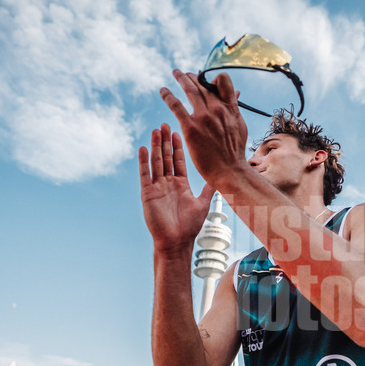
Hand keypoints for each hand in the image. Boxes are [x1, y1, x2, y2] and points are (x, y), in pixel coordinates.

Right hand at [139, 123, 215, 254]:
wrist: (176, 242)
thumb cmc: (190, 226)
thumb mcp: (203, 203)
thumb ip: (209, 188)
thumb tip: (221, 176)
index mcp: (181, 185)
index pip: (178, 161)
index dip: (177, 146)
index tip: (177, 131)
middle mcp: (168, 184)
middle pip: (166, 158)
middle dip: (166, 141)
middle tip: (165, 124)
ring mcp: (157, 188)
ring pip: (156, 162)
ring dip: (155, 146)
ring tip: (155, 130)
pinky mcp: (147, 194)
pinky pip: (145, 175)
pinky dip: (144, 162)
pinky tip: (143, 148)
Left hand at [159, 70, 248, 192]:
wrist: (230, 170)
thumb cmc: (235, 152)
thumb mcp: (239, 126)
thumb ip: (235, 108)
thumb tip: (236, 93)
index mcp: (230, 108)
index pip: (223, 81)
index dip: (214, 78)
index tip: (206, 81)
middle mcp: (217, 109)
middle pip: (203, 85)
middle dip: (193, 77)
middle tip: (185, 74)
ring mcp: (204, 117)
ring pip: (190, 90)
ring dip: (181, 78)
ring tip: (176, 73)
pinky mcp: (190, 127)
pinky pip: (176, 105)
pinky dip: (168, 95)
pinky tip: (163, 91)